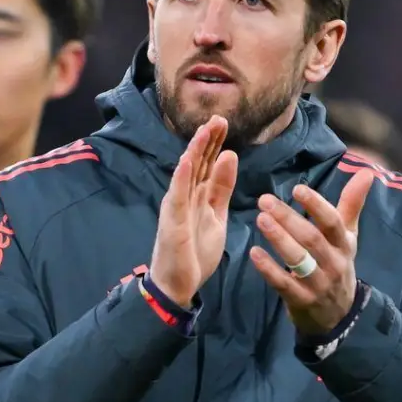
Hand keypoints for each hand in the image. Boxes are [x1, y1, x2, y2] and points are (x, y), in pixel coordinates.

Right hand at [151, 116, 236, 306]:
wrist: (178, 283)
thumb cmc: (195, 250)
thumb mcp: (217, 215)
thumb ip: (222, 188)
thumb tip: (229, 156)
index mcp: (198, 196)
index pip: (208, 164)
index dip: (214, 143)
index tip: (224, 122)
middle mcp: (185, 197)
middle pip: (198, 164)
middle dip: (207, 141)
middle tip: (218, 118)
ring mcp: (177, 208)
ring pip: (187, 175)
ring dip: (195, 152)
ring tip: (204, 132)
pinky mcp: (172, 222)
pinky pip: (177, 197)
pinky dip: (182, 179)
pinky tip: (186, 162)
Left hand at [248, 170, 373, 335]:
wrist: (338, 314)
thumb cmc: (337, 265)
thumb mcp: (348, 237)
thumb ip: (352, 204)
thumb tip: (367, 172)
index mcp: (344, 244)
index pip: (333, 223)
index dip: (316, 206)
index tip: (297, 189)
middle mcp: (334, 263)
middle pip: (312, 239)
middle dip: (289, 218)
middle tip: (264, 200)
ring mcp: (319, 284)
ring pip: (299, 260)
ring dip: (279, 239)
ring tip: (260, 219)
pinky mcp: (302, 300)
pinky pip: (284, 284)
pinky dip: (269, 269)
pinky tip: (254, 253)